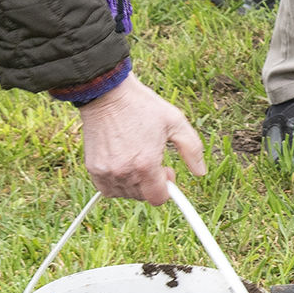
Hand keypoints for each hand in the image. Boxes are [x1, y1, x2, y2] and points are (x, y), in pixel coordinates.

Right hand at [77, 71, 204, 206]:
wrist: (107, 94)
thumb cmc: (142, 106)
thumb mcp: (175, 122)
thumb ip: (192, 149)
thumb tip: (200, 172)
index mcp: (146, 164)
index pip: (158, 198)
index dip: (167, 189)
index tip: (167, 171)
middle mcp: (125, 172)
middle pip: (143, 197)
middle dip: (152, 183)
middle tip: (153, 160)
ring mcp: (106, 172)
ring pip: (125, 193)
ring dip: (134, 183)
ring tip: (136, 158)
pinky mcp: (93, 168)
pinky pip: (107, 189)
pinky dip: (117, 183)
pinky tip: (122, 164)